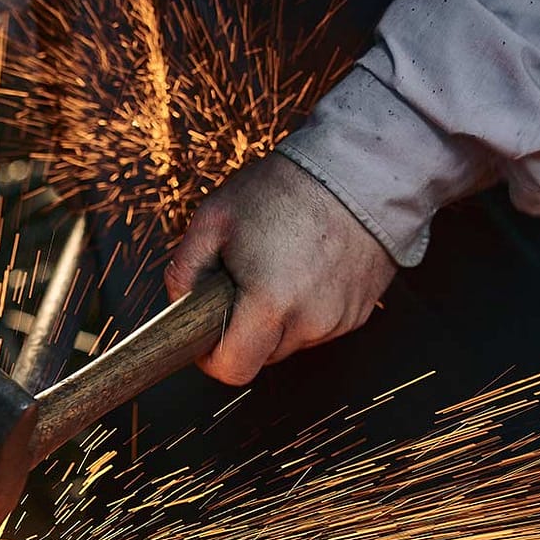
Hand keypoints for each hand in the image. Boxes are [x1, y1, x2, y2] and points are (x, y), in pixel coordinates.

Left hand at [166, 154, 397, 385]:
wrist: (357, 170)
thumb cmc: (285, 189)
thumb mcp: (214, 219)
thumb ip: (185, 270)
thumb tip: (179, 306)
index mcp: (270, 304)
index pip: (233, 369)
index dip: (212, 358)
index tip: (207, 336)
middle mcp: (311, 322)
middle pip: (261, 356)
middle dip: (245, 330)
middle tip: (243, 284)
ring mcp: (340, 321)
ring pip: (291, 341)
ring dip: (278, 318)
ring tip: (279, 268)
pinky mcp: (359, 313)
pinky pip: (320, 326)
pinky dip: (307, 308)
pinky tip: (308, 269)